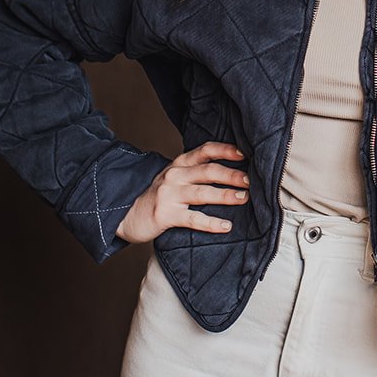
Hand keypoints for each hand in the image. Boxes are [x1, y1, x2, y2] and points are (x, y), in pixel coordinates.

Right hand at [115, 142, 247, 244]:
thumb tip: (232, 173)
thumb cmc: (158, 197)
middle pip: (208, 171)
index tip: (245, 154)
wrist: (126, 214)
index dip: (225, 150)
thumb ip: (196, 173)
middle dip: (231, 175)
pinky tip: (225, 226)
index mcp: (179, 164)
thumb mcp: (174, 178)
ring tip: (243, 198)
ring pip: (202, 192)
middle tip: (250, 181)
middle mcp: (175, 175)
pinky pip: (192, 218)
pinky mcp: (165, 214)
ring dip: (225, 195)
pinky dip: (210, 223)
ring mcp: (169, 194)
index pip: (205, 151)